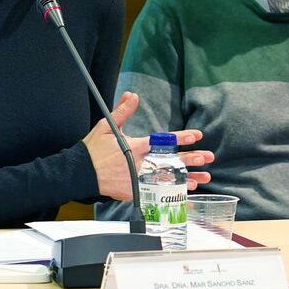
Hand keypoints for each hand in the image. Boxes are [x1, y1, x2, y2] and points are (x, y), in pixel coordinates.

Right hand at [83, 92, 214, 200]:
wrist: (80, 174)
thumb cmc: (93, 150)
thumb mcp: (106, 126)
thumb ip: (122, 111)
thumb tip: (133, 95)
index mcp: (135, 147)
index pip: (163, 141)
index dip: (181, 138)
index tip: (196, 136)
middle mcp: (139, 164)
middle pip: (170, 162)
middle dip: (191, 159)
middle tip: (207, 157)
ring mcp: (138, 180)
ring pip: (167, 179)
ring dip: (187, 178)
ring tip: (204, 178)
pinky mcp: (135, 192)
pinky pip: (157, 192)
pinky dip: (172, 192)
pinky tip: (186, 190)